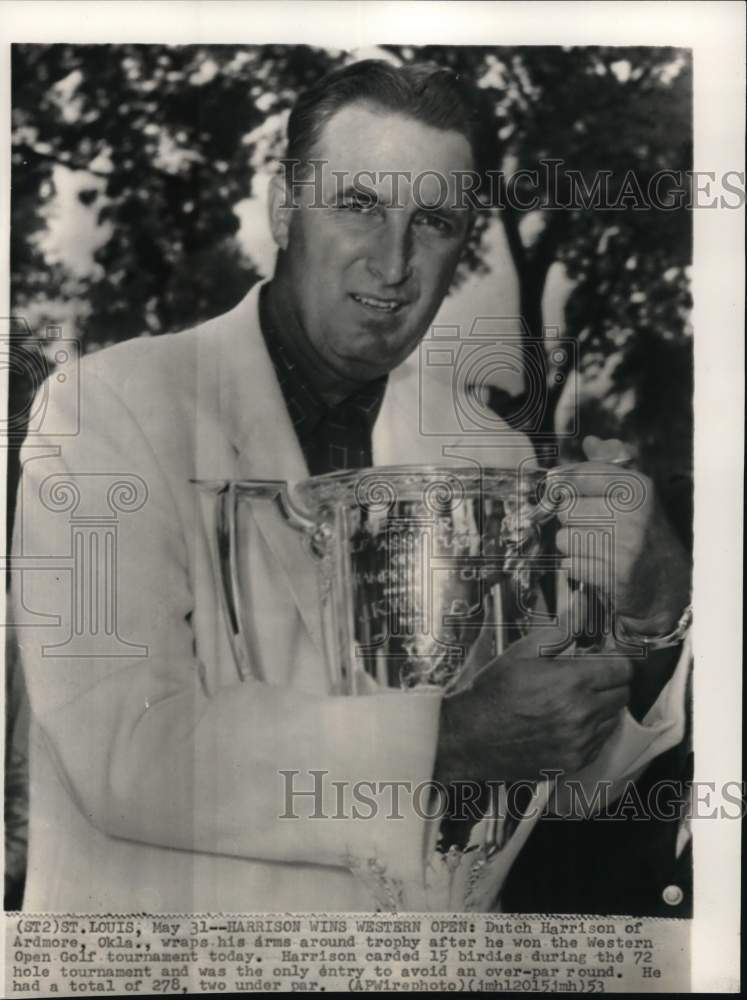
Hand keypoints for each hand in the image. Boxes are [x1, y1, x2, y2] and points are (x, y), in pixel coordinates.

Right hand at [435, 601, 632, 783]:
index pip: (622, 669)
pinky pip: (601, 741)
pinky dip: (592, 730)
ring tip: (575, 700)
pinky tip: (569, 721)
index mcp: (572, 682)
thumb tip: (581, 610)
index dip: (615, 660)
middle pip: (623, 693)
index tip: (605, 659)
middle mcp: (582, 714)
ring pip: (614, 718)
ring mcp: (580, 741)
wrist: (473, 736)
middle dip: (610, 682)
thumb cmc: (495, 692)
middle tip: (587, 678)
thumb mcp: (522, 652)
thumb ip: (559, 631)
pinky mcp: (575, 760)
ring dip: (603, 707)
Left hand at [549, 436, 689, 635]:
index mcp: (638, 487)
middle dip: (572, 520)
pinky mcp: (616, 574)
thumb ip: (610, 465)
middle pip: (566, 509)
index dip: (563, 482)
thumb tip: (591, 441)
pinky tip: (597, 566)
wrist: (668, 586)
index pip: (580, 475)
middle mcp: (634, 513)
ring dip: (573, 545)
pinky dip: (577, 567)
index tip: (557, 485)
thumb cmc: (643, 533)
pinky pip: (570, 564)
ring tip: (596, 548)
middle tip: (592, 527)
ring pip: (564, 538)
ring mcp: (626, 545)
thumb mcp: (635, 494)